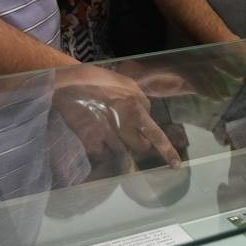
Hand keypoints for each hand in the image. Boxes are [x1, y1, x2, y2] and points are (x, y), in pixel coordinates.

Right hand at [53, 64, 181, 166]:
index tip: (175, 165)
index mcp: (138, 109)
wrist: (69, 84)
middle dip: (138, 143)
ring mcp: (110, 135)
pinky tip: (94, 136)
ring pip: (122, 151)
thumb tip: (144, 111)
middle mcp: (127, 125)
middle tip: (129, 134)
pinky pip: (102, 154)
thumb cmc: (98, 79)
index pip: (157, 136)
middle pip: (140, 147)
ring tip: (106, 130)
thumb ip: (139, 101)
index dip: (167, 152)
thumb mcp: (126, 84)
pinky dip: (100, 150)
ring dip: (118, 145)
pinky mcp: (92, 142)